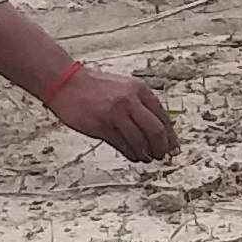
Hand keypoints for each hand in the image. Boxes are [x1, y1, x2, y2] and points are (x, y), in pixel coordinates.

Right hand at [45, 66, 176, 160]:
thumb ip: (140, 103)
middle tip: (162, 155)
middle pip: (155, 130)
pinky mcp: (102, 127)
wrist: (67, 83)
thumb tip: (158, 127)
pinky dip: (131, 154)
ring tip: (147, 158)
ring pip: (139, 141)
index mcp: (139, 89)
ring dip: (146, 153)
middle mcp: (130, 101)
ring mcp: (116, 114)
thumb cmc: (95, 86)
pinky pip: (122, 145)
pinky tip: (134, 156)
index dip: (171, 135)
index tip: (174, 146)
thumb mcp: (124, 87)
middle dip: (162, 146)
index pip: (162, 116)